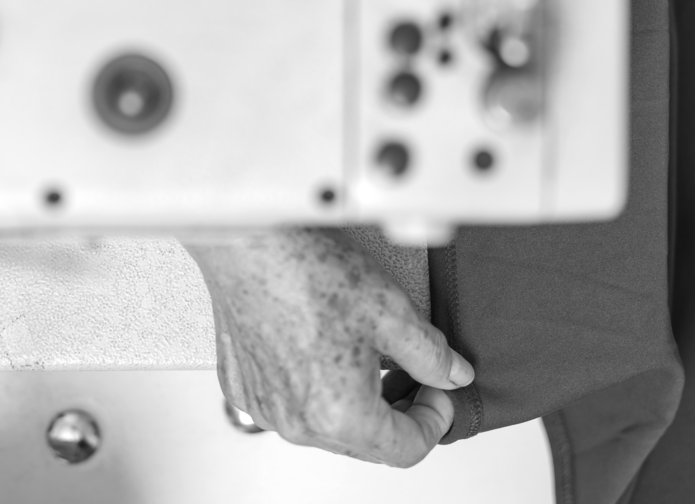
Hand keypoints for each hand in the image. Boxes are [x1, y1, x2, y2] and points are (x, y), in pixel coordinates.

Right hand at [184, 228, 474, 466]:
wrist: (248, 246)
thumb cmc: (305, 273)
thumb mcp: (390, 311)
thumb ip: (431, 353)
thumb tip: (452, 373)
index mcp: (341, 415)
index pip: (406, 449)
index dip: (434, 420)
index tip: (437, 392)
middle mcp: (298, 423)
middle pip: (365, 442)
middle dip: (395, 410)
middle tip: (408, 370)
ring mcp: (265, 407)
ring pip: (325, 424)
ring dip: (352, 399)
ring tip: (363, 352)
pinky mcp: (242, 387)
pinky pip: (287, 402)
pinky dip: (310, 385)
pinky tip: (320, 345)